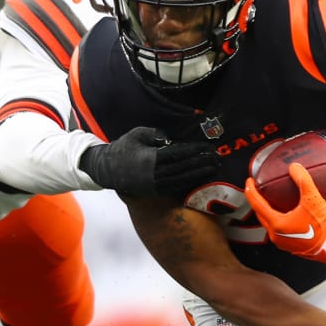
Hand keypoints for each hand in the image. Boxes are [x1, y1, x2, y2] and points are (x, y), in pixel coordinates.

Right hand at [80, 126, 220, 196]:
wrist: (107, 170)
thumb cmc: (123, 148)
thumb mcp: (137, 134)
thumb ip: (155, 133)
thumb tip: (171, 139)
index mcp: (151, 159)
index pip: (179, 154)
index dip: (195, 151)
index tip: (208, 148)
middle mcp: (155, 174)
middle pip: (185, 168)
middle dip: (203, 163)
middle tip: (218, 158)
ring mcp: (156, 185)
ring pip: (183, 179)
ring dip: (201, 174)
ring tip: (215, 168)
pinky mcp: (156, 192)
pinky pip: (178, 187)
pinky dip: (191, 182)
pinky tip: (202, 178)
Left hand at [245, 163, 325, 263]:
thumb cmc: (323, 224)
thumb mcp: (313, 199)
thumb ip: (302, 180)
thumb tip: (294, 166)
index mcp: (277, 224)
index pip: (257, 205)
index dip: (251, 191)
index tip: (249, 181)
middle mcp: (276, 236)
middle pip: (260, 215)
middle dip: (257, 202)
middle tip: (256, 190)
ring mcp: (283, 243)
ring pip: (269, 224)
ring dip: (267, 212)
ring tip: (268, 201)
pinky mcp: (291, 247)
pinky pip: (278, 231)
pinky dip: (276, 220)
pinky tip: (284, 213)